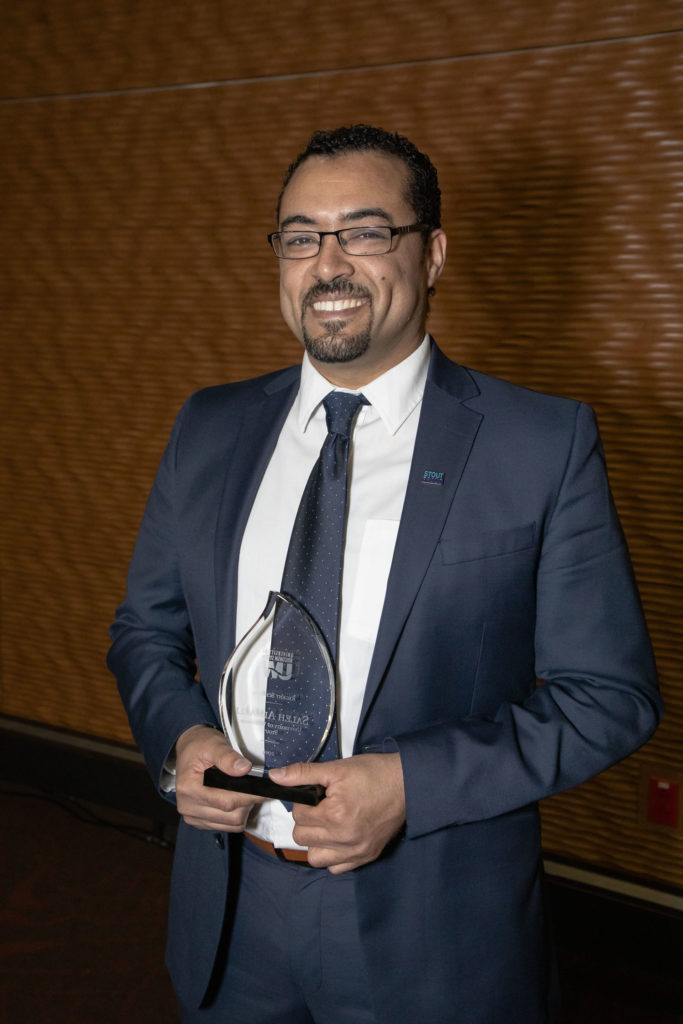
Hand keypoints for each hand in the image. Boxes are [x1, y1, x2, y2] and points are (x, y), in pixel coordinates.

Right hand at [174, 725, 263, 831]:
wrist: (187, 751)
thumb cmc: (199, 746)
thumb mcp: (213, 744)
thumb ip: (228, 757)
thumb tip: (244, 769)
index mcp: (190, 788)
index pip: (227, 801)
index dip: (250, 796)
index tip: (267, 790)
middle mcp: (188, 806)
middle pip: (231, 816)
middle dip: (249, 802)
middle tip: (257, 787)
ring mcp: (192, 816)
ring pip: (231, 824)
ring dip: (244, 810)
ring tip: (245, 791)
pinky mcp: (199, 821)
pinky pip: (226, 827)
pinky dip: (236, 816)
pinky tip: (236, 799)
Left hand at [269, 753, 404, 873]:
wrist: (407, 784)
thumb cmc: (373, 774)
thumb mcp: (336, 768)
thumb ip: (303, 773)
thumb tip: (275, 776)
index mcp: (335, 815)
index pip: (299, 815)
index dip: (304, 802)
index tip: (318, 794)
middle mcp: (344, 839)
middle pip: (302, 838)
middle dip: (307, 820)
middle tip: (322, 807)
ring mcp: (356, 851)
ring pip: (315, 858)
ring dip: (316, 842)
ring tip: (328, 823)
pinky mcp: (366, 857)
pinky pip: (336, 868)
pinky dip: (332, 855)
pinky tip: (339, 837)